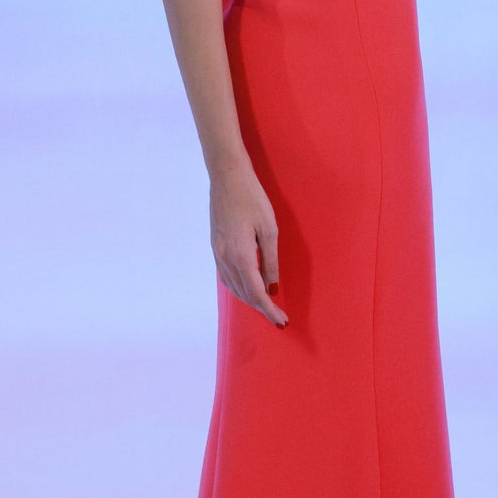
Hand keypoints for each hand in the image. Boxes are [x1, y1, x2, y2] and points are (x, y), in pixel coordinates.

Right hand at [209, 159, 287, 326]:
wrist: (226, 176)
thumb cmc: (252, 198)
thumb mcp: (269, 229)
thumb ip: (270, 261)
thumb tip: (272, 286)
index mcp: (240, 255)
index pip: (257, 293)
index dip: (269, 310)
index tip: (282, 321)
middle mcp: (225, 257)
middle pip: (243, 294)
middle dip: (261, 308)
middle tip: (278, 316)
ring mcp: (217, 252)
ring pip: (233, 287)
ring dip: (249, 299)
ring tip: (265, 305)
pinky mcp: (215, 245)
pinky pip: (226, 276)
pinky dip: (239, 287)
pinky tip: (248, 286)